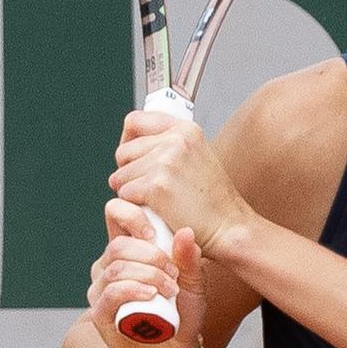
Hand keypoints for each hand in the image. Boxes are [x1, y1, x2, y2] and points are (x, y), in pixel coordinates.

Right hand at [88, 197, 207, 347]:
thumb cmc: (182, 312)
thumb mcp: (195, 283)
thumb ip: (189, 259)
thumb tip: (186, 232)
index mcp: (131, 250)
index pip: (116, 215)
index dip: (133, 215)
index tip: (157, 233)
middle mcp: (110, 266)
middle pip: (118, 244)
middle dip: (151, 254)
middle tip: (174, 271)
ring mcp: (101, 289)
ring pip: (116, 267)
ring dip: (149, 274)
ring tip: (171, 289)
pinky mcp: (100, 312)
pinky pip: (112, 292)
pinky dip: (135, 289)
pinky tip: (152, 295)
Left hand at [109, 111, 252, 253]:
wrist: (227, 226)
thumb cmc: (211, 199)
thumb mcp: (196, 156)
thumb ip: (169, 144)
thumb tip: (130, 141)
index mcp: (186, 129)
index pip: (135, 121)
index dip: (129, 140)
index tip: (136, 156)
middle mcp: (176, 140)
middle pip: (123, 151)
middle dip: (130, 171)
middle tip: (154, 185)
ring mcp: (166, 162)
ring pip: (120, 175)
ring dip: (131, 191)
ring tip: (159, 199)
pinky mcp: (156, 186)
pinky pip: (124, 194)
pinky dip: (136, 206)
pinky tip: (157, 209)